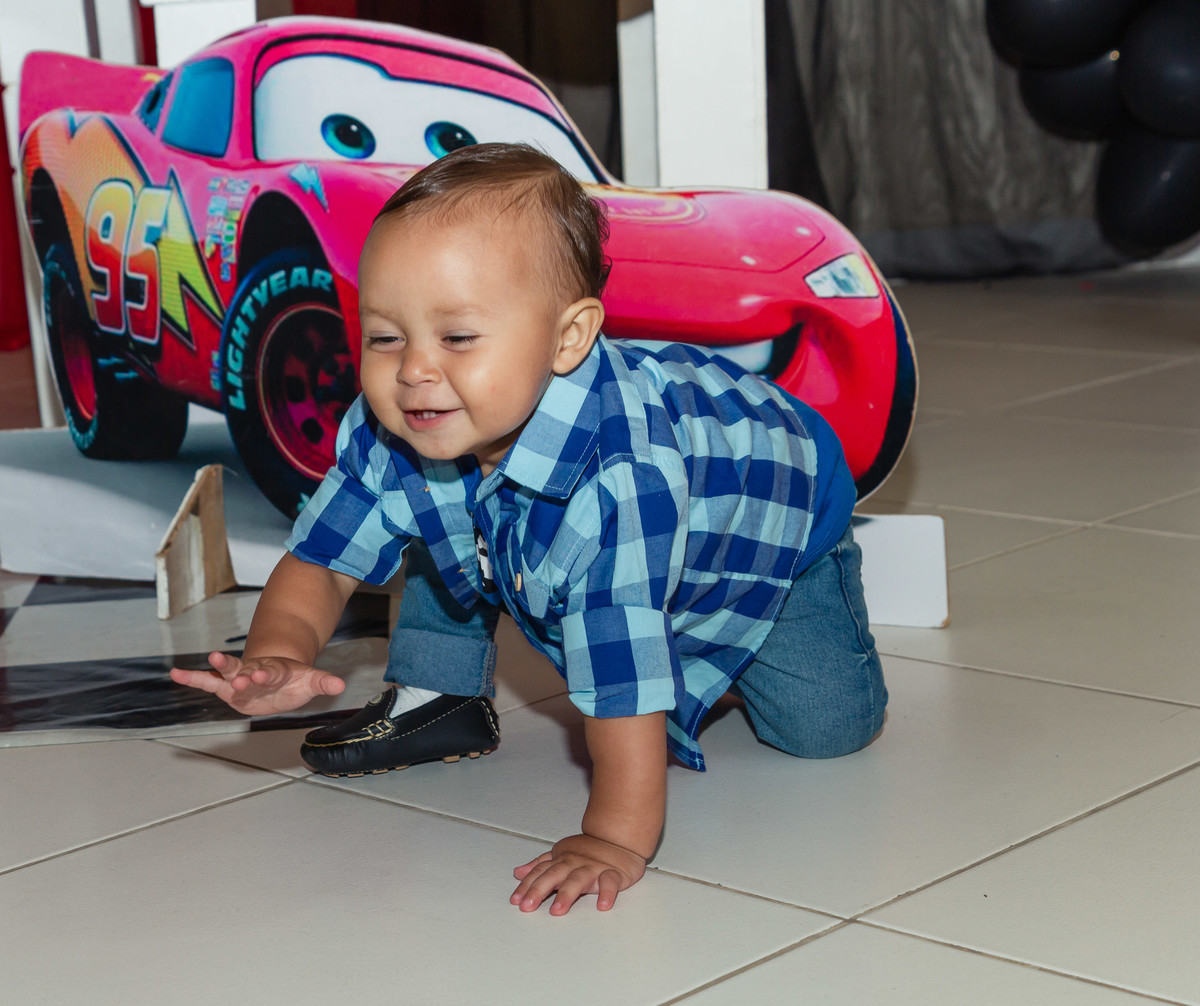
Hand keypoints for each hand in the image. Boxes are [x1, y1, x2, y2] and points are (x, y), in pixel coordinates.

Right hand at [169, 651, 344, 715]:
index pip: (272, 672)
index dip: (267, 674)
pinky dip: (192, 678)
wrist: (278, 676)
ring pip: (227, 672)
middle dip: (243, 673)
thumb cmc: (293, 680)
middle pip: (248, 671)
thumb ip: (323, 682)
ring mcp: (239, 679)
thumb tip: (341, 685)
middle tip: (238, 676)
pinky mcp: (226, 688)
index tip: (262, 674)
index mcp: (276, 671)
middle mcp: (255, 672)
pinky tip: (175, 673)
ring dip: (219, 668)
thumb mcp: (310, 682)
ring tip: (210, 658)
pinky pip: (207, 682)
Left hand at [511, 834, 645, 915]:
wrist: (619, 839)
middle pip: (554, 875)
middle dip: (539, 890)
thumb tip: (518, 872)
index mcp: (561, 859)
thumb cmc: (588, 851)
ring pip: (578, 879)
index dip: (527, 885)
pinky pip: (610, 883)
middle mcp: (575, 863)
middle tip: (527, 906)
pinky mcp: (614, 874)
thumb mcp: (560, 854)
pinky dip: (607, 893)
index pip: (540, 871)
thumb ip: (539, 864)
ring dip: (567, 894)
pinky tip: (602, 905)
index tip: (515, 901)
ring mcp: (594, 868)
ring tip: (556, 911)